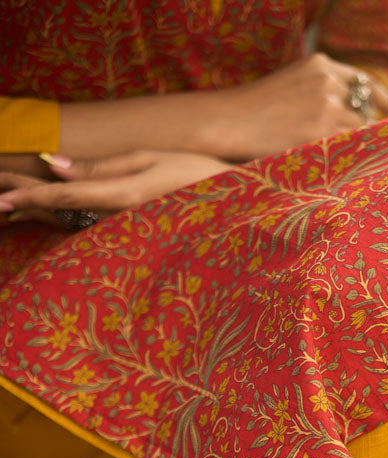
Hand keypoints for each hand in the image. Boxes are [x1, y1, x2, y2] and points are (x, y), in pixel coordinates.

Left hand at [0, 150, 230, 220]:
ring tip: (13, 212)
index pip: (65, 195)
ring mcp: (127, 232)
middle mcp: (119, 219)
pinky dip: (69, 221)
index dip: (30, 196)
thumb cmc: (194, 176)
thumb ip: (100, 167)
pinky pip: (94, 228)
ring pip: (75, 223)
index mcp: (121, 196)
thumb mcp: (147, 160)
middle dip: (29, 207)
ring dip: (43, 216)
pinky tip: (52, 220)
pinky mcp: (134, 235)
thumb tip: (54, 164)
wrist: (234, 207)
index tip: (1, 199)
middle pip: (63, 212)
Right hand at [201, 53, 387, 159]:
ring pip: (359, 132)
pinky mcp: (319, 130)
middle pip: (367, 110)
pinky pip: (347, 148)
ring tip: (363, 169)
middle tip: (387, 153)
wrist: (227, 121)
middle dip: (374, 133)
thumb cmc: (256, 112)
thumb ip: (322, 95)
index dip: (387, 103)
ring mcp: (325, 105)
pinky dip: (351, 160)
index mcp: (321, 66)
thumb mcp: (292, 88)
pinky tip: (350, 173)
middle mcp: (328, 80)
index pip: (366, 83)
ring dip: (362, 151)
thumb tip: (353, 119)